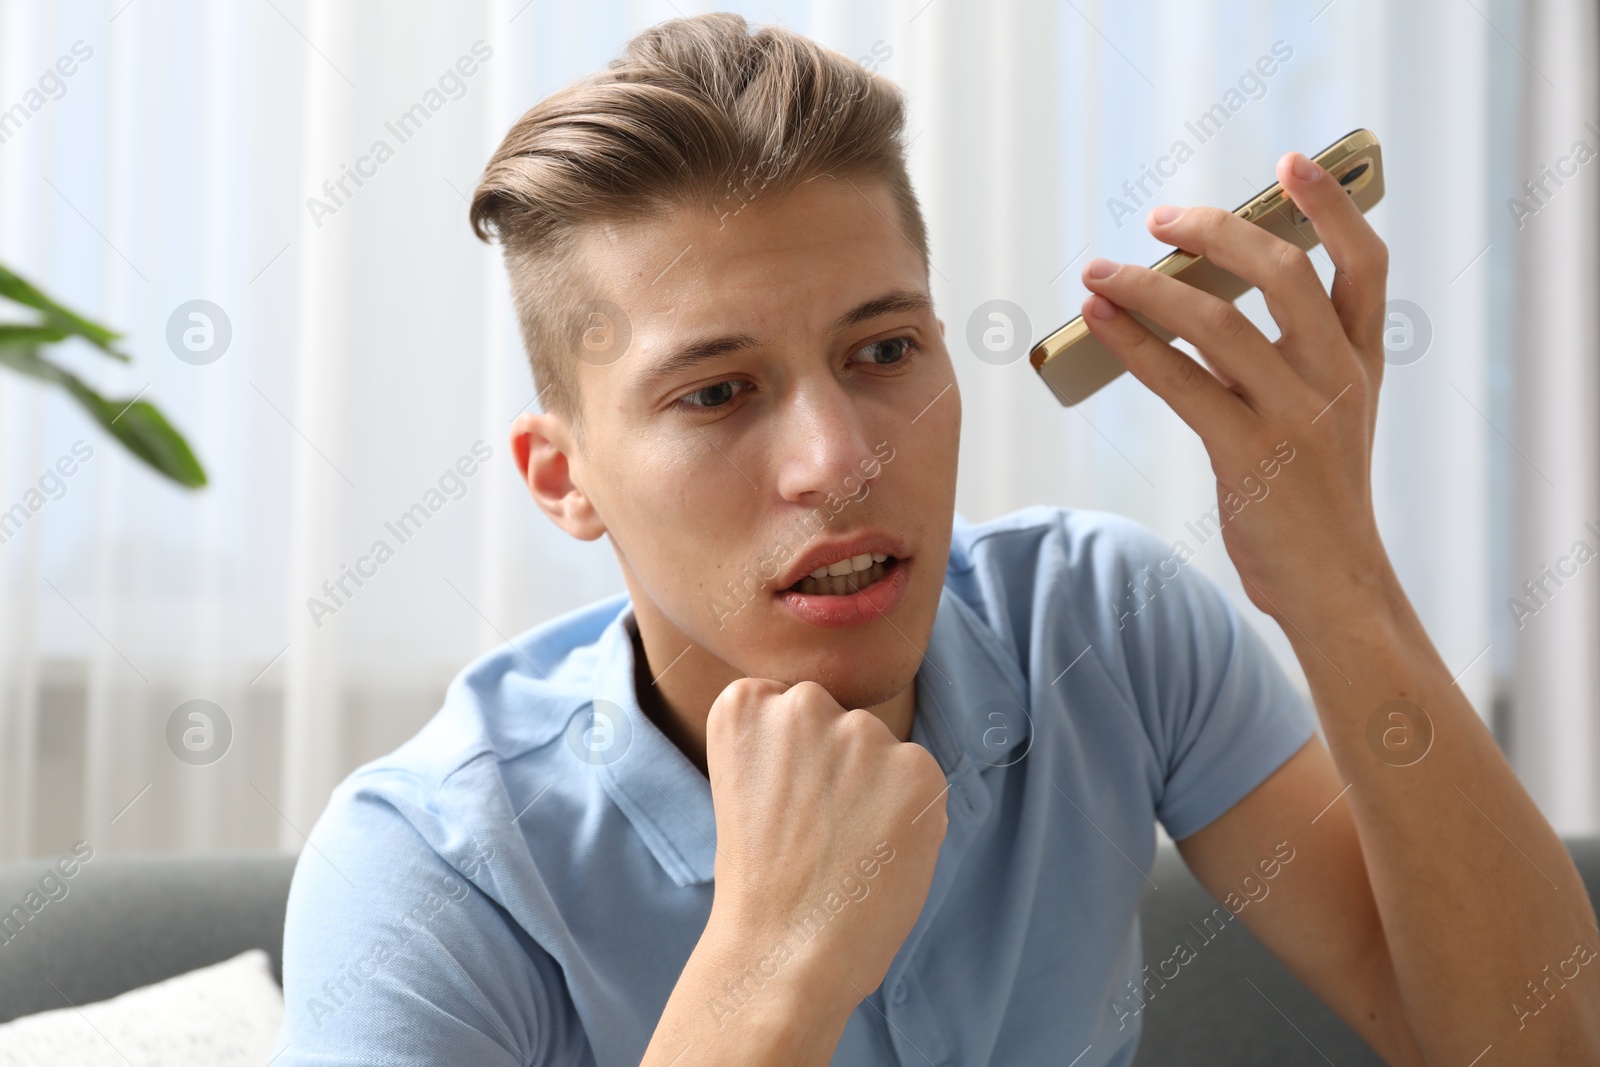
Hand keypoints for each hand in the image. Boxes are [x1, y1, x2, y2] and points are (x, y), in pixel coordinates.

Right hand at [701, 677, 947, 1018]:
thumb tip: (851, 733)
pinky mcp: (917, 767)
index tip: (780, 804)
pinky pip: (920, 781)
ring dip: (877, 790)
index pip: (789, 706)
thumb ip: (784, 743)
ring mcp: (862, 732)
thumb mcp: (744, 786)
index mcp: (746, 702)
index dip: (793, 762)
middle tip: (817, 832)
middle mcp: (803, 703)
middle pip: (840, 721)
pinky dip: (911, 817)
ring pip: (882, 751)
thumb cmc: (760, 882)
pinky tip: (879, 854)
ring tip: (847, 849)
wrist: (783, 952)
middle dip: (839, 766)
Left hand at [1078, 151, 1399, 624]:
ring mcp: (1295, 416)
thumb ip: (1289, 361)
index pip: (1365, 262)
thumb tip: (1204, 302)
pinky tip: (1098, 321)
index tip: (1291, 164)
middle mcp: (1335, 379)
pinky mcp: (1249, 455)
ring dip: (1148, 287)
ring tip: (1098, 271)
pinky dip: (1133, 345)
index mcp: (1362, 362)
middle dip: (1216, 232)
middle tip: (1162, 218)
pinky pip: (1181, 383)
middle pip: (1281, 273)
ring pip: (1217, 322)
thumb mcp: (1329, 418)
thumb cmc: (1318, 498)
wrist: (1337, 585)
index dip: (1331, 205)